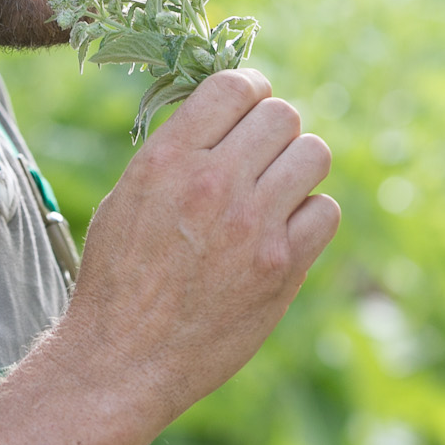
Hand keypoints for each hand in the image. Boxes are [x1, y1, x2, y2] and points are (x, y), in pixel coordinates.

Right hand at [58, 69, 336, 431]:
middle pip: (283, 115)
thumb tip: (225, 117)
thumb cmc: (118, 277)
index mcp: (168, 159)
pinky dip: (309, 217)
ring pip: (314, 154)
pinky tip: (283, 233)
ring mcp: (253, 226)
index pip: (234, 85)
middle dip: (274, 129)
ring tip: (276, 190)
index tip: (249, 105)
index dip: (249, 89)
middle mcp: (214, 183)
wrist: (122, 359)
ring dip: (298, 167)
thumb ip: (178, 154)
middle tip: (262, 154)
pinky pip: (326, 211)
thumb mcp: (127, 196)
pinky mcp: (282, 268)